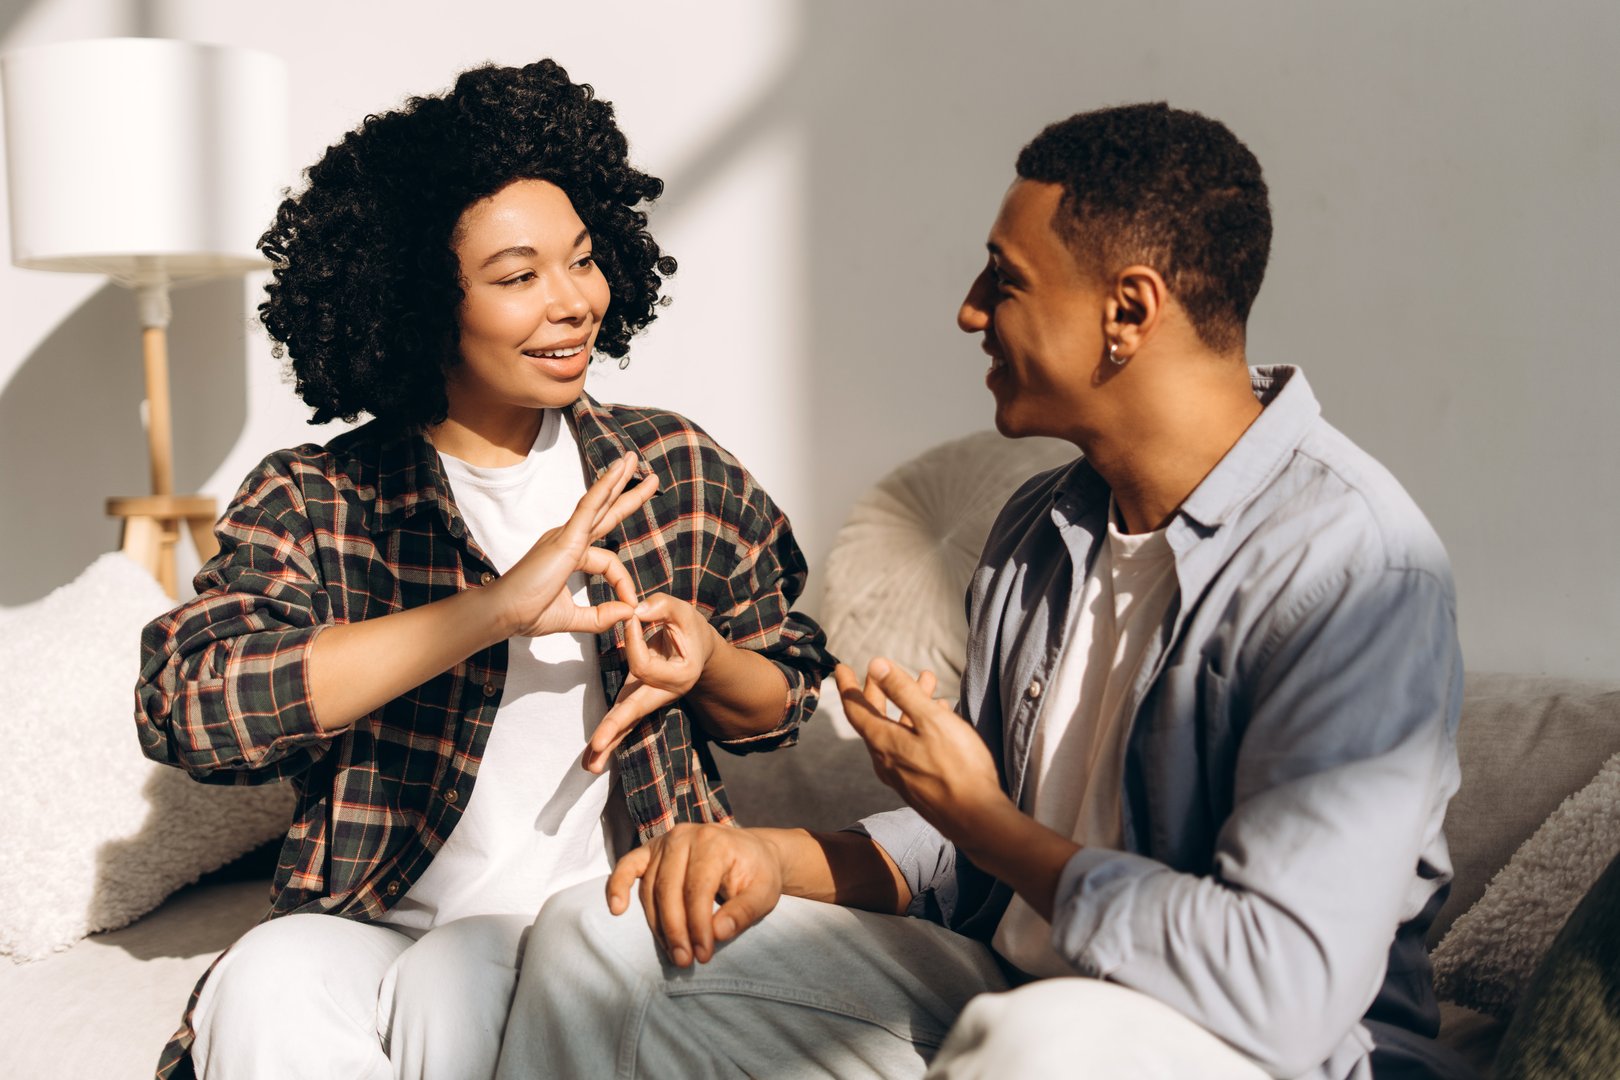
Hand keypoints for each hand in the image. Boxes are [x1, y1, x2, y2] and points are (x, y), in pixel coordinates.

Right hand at [491, 454, 657, 637]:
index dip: (624, 583)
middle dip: (627, 492)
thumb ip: (600, 616)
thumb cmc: (526, 613)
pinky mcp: (565, 538)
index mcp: (570, 556)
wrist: (502, 614)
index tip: (630, 606)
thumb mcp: (572, 618)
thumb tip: (628, 613)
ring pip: (599, 501)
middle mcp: (568, 539)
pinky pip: (588, 506)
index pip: (609, 562)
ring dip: (619, 479)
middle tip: (649, 476)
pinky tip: (617, 471)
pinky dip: (604, 487)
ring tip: (633, 459)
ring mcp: (565, 535)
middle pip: (605, 511)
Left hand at [582, 593, 721, 772]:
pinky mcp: (638, 700)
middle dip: (615, 727)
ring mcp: (651, 700)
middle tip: (598, 744)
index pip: (643, 665)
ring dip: (608, 745)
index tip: (632, 617)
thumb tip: (635, 612)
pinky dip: (608, 739)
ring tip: (589, 767)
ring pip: (627, 723)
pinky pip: (622, 721)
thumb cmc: (689, 629)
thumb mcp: (681, 610)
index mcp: (681, 675)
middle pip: (636, 710)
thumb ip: (661, 606)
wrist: (699, 650)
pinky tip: (590, 763)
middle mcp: (666, 694)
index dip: (632, 640)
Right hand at [605, 823, 783, 966]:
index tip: (703, 955)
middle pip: (669, 889)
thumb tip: (718, 934)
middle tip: (684, 961)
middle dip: (675, 930)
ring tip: (672, 952)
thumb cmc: (757, 874)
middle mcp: (684, 836)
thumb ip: (743, 912)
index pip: (697, 889)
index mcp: (713, 842)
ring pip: (650, 888)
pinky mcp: (651, 849)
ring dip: (657, 924)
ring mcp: (664, 841)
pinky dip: (617, 886)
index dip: (698, 925)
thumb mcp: (764, 893)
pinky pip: (628, 866)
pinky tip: (616, 909)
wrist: (752, 852)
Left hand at [835, 660, 1009, 840]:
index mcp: (883, 743)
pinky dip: (917, 725)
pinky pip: (909, 746)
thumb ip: (903, 691)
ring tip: (928, 682)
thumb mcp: (930, 720)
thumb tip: (875, 664)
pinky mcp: (918, 784)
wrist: (976, 820)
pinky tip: (939, 715)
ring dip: (907, 704)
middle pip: (875, 718)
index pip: (855, 709)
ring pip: (897, 730)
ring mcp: (902, 774)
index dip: (848, 685)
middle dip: (881, 690)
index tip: (841, 668)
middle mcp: (886, 760)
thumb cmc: (957, 768)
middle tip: (885, 670)